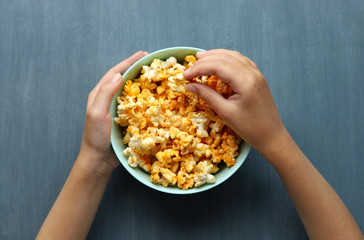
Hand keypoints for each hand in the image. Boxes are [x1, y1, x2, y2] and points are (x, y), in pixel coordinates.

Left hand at [78, 51, 146, 176]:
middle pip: (123, 78)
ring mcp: (117, 109)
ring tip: (155, 75)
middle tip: (152, 61)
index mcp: (99, 94)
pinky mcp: (125, 118)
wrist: (99, 160)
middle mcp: (108, 99)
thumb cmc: (95, 138)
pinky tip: (154, 97)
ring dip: (142, 81)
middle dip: (136, 68)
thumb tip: (119, 75)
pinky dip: (145, 97)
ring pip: (131, 90)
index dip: (128, 62)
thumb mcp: (97, 113)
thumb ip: (105, 93)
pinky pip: (136, 103)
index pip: (115, 73)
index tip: (142, 54)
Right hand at [183, 49, 288, 154]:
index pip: (218, 65)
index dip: (199, 68)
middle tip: (189, 70)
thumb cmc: (250, 128)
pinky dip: (227, 59)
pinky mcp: (258, 77)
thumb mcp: (226, 113)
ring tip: (200, 59)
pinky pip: (241, 61)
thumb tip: (189, 86)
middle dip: (204, 61)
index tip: (185, 76)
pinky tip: (219, 62)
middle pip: (224, 57)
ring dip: (215, 56)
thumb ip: (207, 96)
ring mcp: (257, 74)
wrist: (272, 136)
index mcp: (245, 82)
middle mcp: (252, 73)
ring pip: (233, 56)